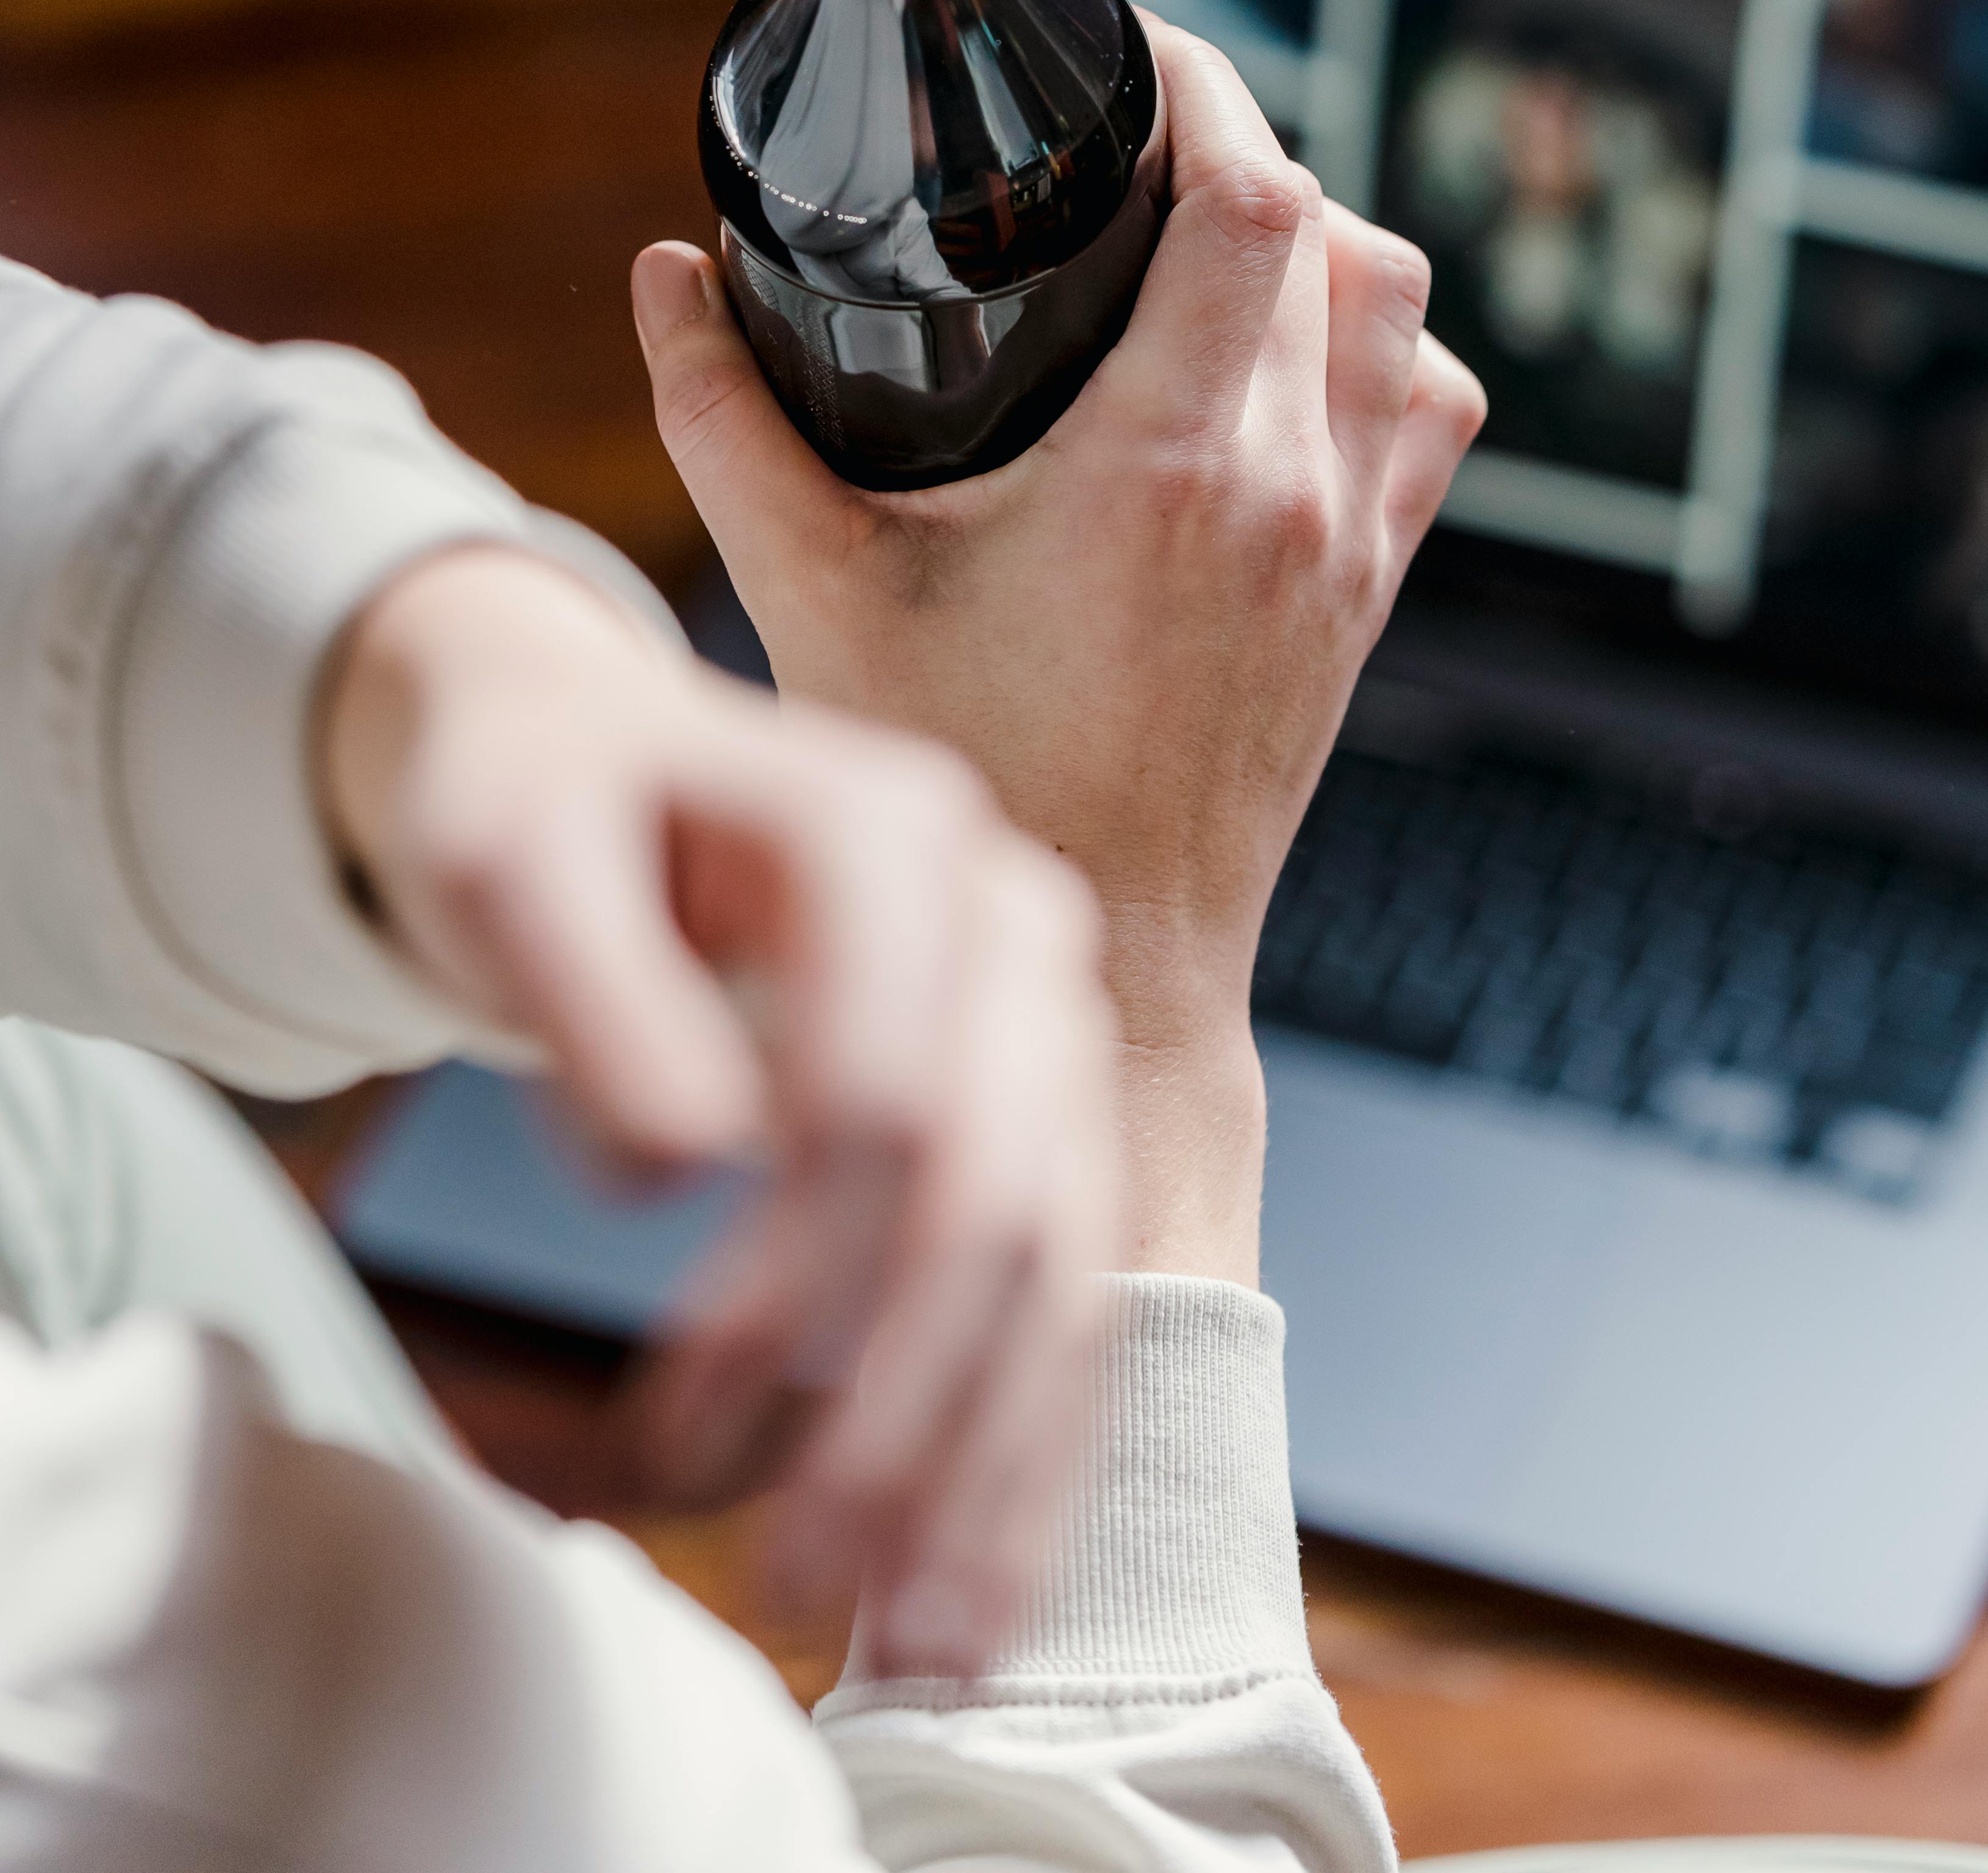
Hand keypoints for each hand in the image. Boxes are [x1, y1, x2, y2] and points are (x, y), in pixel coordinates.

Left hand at [317, 546, 1116, 1671]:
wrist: (596, 758)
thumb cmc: (538, 812)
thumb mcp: (504, 858)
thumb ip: (591, 988)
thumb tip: (682, 1163)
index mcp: (889, 831)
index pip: (882, 1098)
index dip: (794, 1287)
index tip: (671, 1427)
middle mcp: (1007, 908)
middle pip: (995, 1194)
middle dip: (905, 1412)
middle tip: (797, 1583)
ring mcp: (1047, 1004)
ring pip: (1066, 1259)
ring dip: (994, 1458)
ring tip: (917, 1635)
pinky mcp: (1048, 1095)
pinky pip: (1077, 1282)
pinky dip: (1032, 1437)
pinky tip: (980, 1572)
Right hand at [631, 21, 1486, 1285]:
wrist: (1107, 969)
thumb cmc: (964, 785)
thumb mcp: (811, 595)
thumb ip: (725, 421)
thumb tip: (664, 275)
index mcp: (1171, 466)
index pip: (1254, 196)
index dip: (1204, 87)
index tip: (1130, 54)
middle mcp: (1292, 488)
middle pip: (1336, 228)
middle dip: (1244, 147)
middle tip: (1141, 137)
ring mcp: (1352, 541)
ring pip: (1402, 310)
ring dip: (1322, 244)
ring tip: (1206, 234)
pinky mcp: (1375, 589)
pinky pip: (1434, 413)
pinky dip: (1378, 351)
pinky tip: (1284, 358)